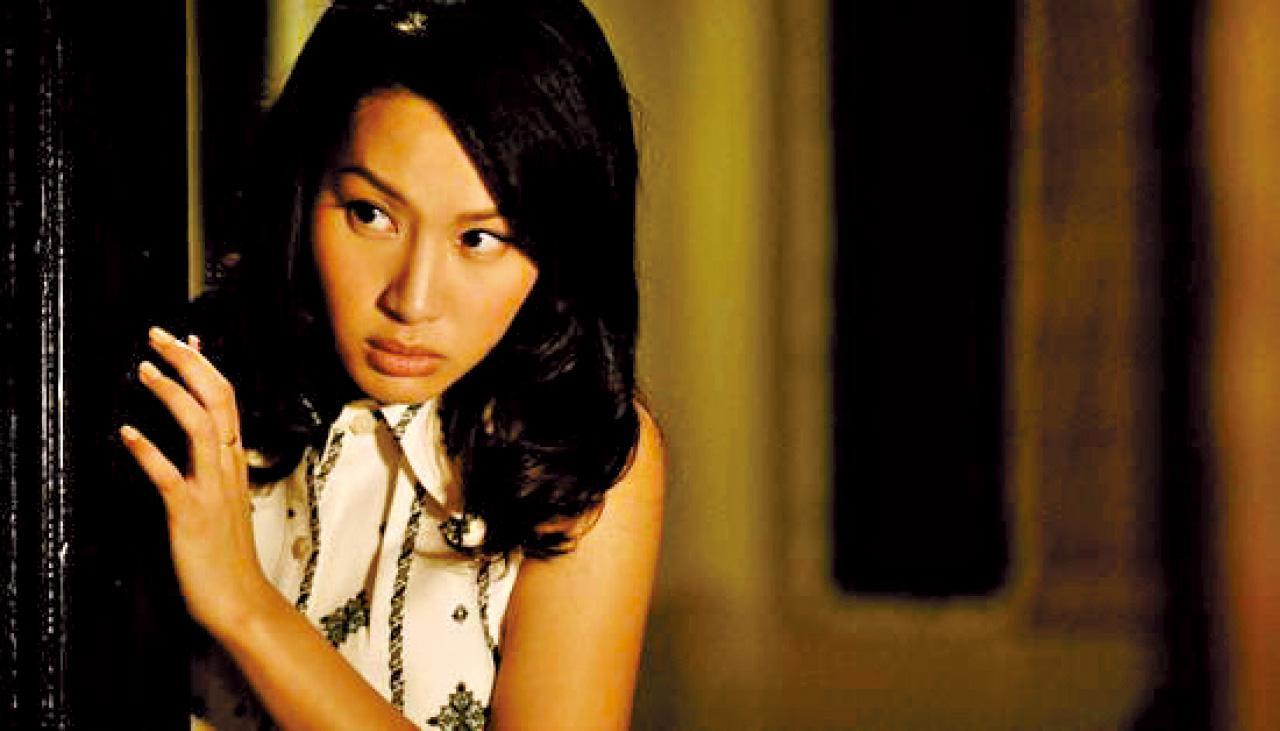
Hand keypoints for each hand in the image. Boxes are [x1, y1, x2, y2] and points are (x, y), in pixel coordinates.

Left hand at [120, 326, 273, 634]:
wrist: (238, 598)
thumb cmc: (226, 552)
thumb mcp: (224, 498)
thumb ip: (212, 464)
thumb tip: (202, 434)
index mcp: (234, 461)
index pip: (226, 398)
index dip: (204, 364)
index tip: (183, 338)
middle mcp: (227, 467)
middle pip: (218, 399)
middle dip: (188, 362)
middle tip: (159, 336)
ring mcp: (212, 489)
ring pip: (201, 426)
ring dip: (172, 394)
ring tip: (144, 370)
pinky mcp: (191, 514)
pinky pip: (170, 476)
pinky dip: (148, 451)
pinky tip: (127, 434)